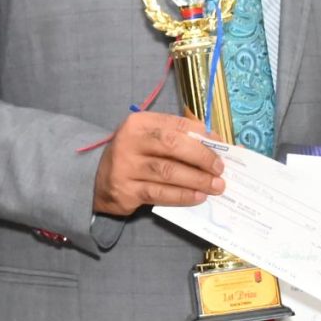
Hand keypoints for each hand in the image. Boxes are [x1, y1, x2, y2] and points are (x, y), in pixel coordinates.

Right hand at [92, 113, 222, 217]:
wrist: (99, 182)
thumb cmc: (134, 157)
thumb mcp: (150, 139)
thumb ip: (179, 137)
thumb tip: (216, 142)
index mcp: (139, 123)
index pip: (176, 124)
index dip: (202, 135)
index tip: (220, 147)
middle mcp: (129, 141)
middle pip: (172, 145)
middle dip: (201, 157)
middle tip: (219, 169)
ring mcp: (125, 167)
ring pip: (168, 172)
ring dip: (196, 179)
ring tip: (215, 186)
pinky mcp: (125, 191)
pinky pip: (159, 193)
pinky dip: (182, 196)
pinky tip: (198, 197)